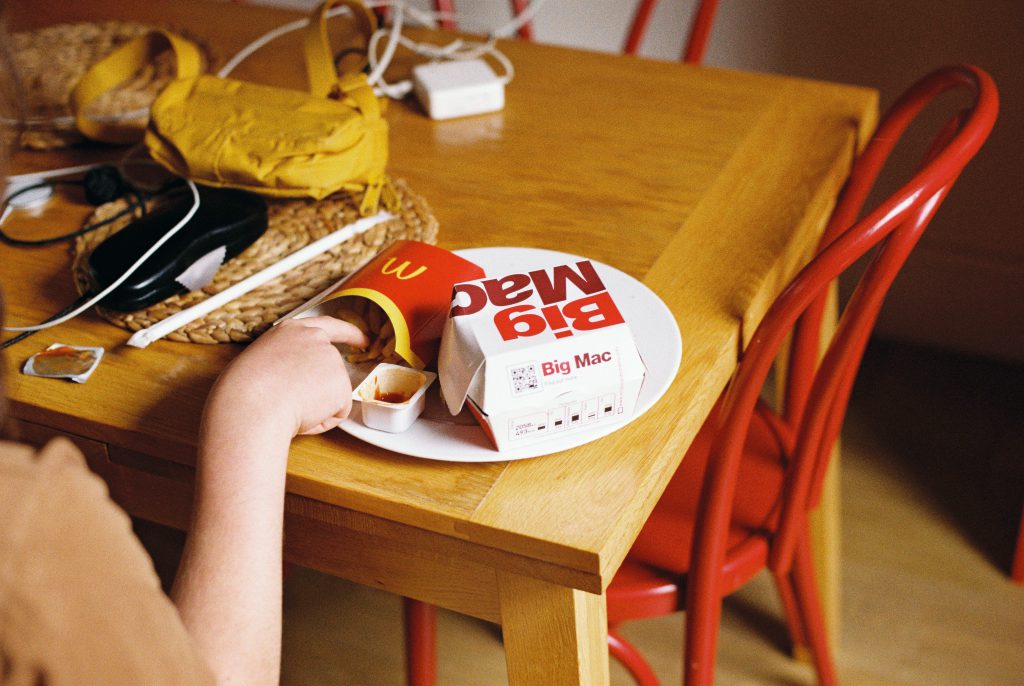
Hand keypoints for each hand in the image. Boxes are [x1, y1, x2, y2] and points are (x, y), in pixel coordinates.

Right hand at [204, 316, 369, 436]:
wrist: (250, 405)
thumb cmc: (242, 390)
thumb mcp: (259, 362)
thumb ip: (282, 362)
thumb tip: (289, 381)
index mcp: (290, 331)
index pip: (328, 326)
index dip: (348, 333)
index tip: (362, 339)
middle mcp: (315, 338)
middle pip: (330, 369)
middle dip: (323, 388)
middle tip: (296, 403)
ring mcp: (331, 359)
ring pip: (331, 394)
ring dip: (315, 407)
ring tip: (286, 405)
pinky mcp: (341, 384)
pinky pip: (336, 413)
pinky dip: (321, 421)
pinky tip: (301, 415)